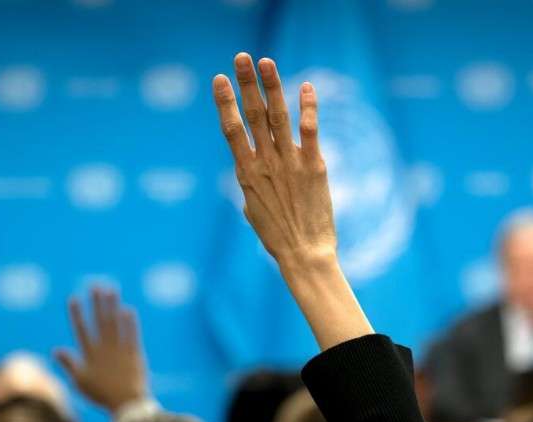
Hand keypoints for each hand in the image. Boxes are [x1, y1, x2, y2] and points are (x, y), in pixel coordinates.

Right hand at [54, 286, 148, 413]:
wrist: (126, 404)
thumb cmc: (100, 395)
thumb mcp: (80, 381)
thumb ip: (68, 364)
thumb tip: (55, 349)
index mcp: (90, 355)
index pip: (81, 330)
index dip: (77, 314)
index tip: (74, 298)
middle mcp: (104, 349)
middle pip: (100, 322)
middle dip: (97, 303)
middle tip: (95, 286)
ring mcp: (120, 350)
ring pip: (115, 324)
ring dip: (112, 306)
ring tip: (111, 291)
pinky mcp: (135, 353)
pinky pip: (132, 334)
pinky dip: (130, 322)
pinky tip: (127, 309)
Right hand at [213, 53, 372, 350]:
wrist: (304, 254)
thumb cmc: (277, 236)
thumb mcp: (253, 208)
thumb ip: (251, 182)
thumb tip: (250, 170)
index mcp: (246, 173)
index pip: (231, 130)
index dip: (224, 103)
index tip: (218, 79)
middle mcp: (266, 164)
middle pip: (253, 116)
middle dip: (246, 84)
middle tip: (241, 57)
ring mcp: (290, 163)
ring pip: (278, 117)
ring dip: (272, 86)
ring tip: (266, 62)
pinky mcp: (314, 167)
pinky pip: (310, 130)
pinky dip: (308, 107)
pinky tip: (307, 86)